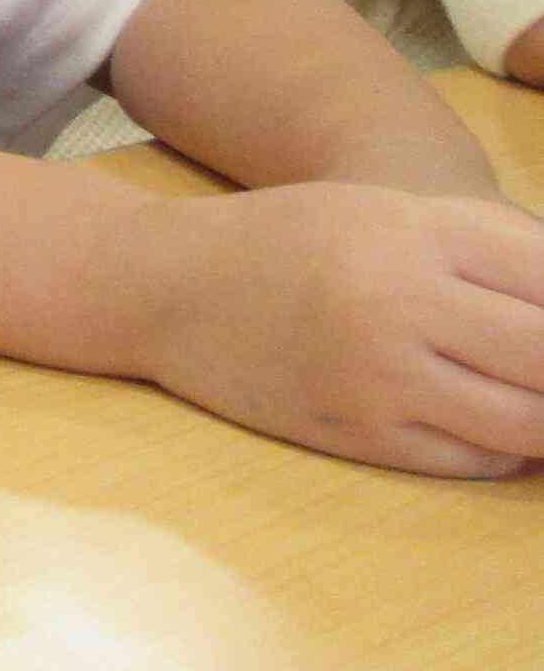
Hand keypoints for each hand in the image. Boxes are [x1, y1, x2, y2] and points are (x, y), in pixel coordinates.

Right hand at [126, 182, 543, 476]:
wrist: (165, 285)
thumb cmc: (287, 239)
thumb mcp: (383, 212)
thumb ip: (484, 248)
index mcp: (408, 231)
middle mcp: (396, 302)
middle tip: (541, 363)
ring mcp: (376, 376)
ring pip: (527, 422)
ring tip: (531, 394)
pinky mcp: (357, 434)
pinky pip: (474, 459)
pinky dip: (504, 447)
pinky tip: (490, 419)